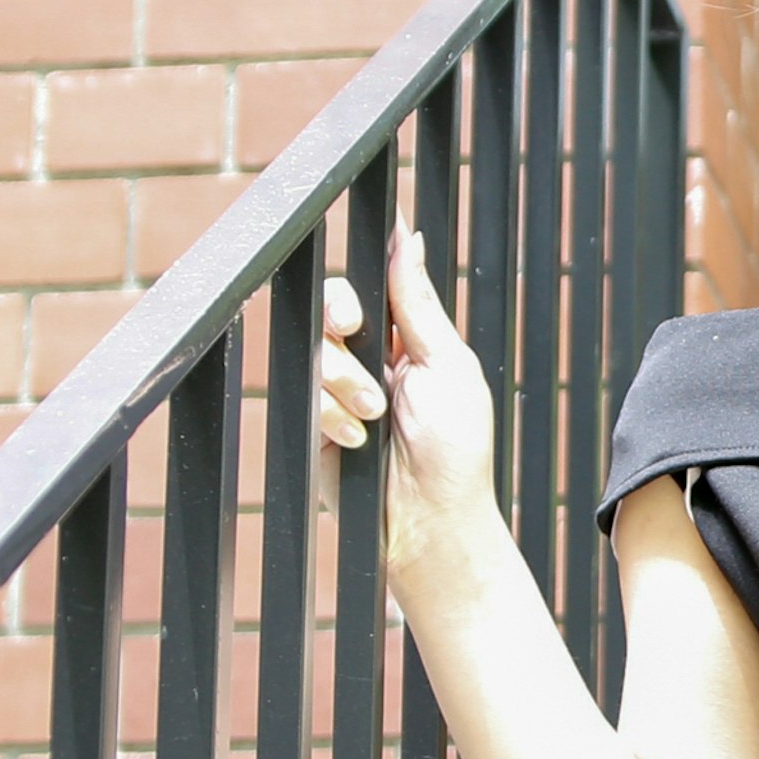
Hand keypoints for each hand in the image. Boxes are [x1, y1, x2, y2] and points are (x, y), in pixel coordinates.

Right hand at [313, 232, 502, 568]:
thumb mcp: (447, 364)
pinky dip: (330, 415)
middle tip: (353, 330)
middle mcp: (371, 356)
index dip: (365, 269)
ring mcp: (340, 389)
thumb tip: (408, 238)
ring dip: (344, 380)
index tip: (367, 261)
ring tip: (374, 417)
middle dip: (340, 315)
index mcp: (408, 335)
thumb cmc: (456, 448)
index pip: (375, 283)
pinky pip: (302, 393)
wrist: (430, 520)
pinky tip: (356, 441)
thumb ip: (418, 302)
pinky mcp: (315, 421)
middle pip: (331, 304)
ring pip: (314, 348)